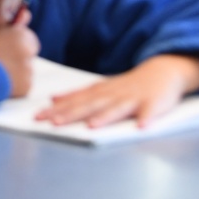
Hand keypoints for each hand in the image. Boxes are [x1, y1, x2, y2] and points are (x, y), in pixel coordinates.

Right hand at [0, 8, 38, 96]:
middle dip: (18, 58)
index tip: (4, 47)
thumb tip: (27, 14)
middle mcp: (28, 51)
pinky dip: (13, 87)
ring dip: (15, 73)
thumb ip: (11, 24)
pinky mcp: (25, 87)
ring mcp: (28, 70)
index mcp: (21, 34)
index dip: (16, 43)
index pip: (29, 39)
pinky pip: (22, 87)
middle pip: (29, 55)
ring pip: (25, 72)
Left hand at [35, 53, 198, 128]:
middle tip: (53, 123)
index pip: (74, 101)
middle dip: (71, 114)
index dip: (55, 109)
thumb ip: (78, 95)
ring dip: (105, 117)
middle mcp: (112, 94)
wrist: (162, 71)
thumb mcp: (101, 88)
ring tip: (92, 126)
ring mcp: (133, 98)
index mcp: (99, 92)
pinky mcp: (153, 103)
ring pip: (117, 108)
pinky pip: (150, 112)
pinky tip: (142, 127)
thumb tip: (53, 99)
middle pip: (90, 105)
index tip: (37, 117)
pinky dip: (146, 118)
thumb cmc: (128, 85)